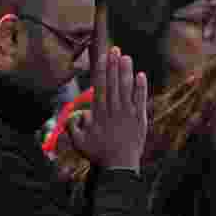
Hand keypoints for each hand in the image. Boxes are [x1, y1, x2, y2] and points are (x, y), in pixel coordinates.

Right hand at [68, 47, 147, 170]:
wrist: (119, 167)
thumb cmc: (98, 154)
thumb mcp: (78, 142)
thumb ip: (73, 126)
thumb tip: (74, 115)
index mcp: (99, 113)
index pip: (99, 86)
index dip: (101, 70)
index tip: (101, 57)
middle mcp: (113, 110)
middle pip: (113, 83)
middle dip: (113, 65)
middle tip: (114, 49)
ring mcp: (128, 113)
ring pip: (126, 89)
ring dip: (126, 72)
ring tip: (126, 57)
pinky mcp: (140, 119)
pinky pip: (140, 100)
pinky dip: (141, 88)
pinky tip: (141, 75)